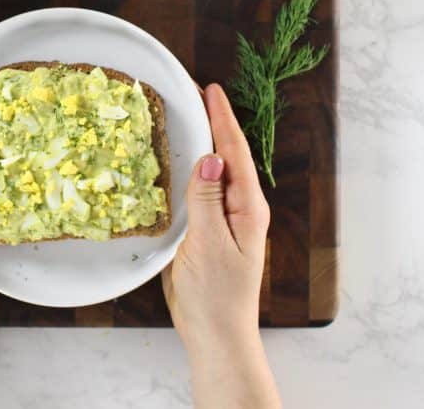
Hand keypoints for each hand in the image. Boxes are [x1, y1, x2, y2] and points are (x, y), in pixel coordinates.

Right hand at [162, 83, 279, 408]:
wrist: (215, 335)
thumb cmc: (216, 296)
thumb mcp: (209, 245)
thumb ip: (207, 201)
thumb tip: (210, 157)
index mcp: (248, 208)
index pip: (235, 153)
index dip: (222, 119)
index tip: (210, 89)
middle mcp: (239, 208)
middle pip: (227, 156)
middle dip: (213, 122)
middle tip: (194, 91)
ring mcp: (224, 219)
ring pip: (213, 171)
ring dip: (201, 142)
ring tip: (184, 114)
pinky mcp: (206, 230)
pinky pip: (199, 190)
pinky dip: (188, 169)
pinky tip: (175, 160)